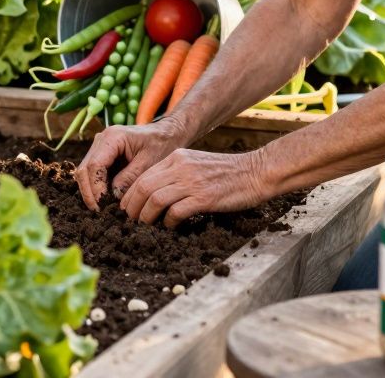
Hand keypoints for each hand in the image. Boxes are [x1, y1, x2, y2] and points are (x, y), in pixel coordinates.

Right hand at [73, 119, 187, 209]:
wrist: (166, 134)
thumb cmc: (161, 145)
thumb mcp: (149, 162)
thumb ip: (130, 178)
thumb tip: (113, 195)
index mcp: (112, 137)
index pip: (95, 165)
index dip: (96, 187)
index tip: (103, 205)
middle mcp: (101, 140)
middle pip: (84, 169)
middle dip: (89, 192)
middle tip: (98, 211)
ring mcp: (99, 147)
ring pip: (85, 172)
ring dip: (90, 191)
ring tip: (101, 209)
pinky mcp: (102, 156)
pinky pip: (92, 173)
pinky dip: (96, 187)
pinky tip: (104, 200)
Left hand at [120, 148, 271, 227]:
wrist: (256, 172)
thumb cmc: (227, 172)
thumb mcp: (196, 164)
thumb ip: (176, 174)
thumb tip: (154, 194)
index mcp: (177, 157)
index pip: (143, 176)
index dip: (130, 195)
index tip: (128, 209)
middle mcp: (181, 167)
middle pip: (143, 187)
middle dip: (132, 207)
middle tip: (131, 221)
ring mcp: (192, 182)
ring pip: (155, 199)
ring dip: (147, 217)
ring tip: (147, 226)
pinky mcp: (204, 197)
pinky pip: (176, 212)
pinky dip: (169, 222)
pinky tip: (171, 226)